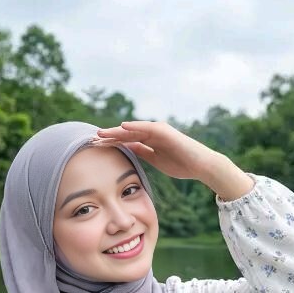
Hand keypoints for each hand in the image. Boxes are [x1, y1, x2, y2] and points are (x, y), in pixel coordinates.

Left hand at [92, 120, 219, 180]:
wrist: (201, 166)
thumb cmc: (182, 164)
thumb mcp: (156, 160)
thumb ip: (143, 152)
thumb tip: (128, 150)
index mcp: (149, 141)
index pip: (126, 141)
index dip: (111, 143)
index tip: (96, 146)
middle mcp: (152, 133)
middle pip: (126, 133)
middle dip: (109, 136)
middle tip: (92, 138)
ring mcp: (158, 131)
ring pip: (133, 129)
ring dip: (117, 130)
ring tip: (102, 132)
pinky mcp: (165, 132)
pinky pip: (147, 128)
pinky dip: (135, 126)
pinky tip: (123, 127)